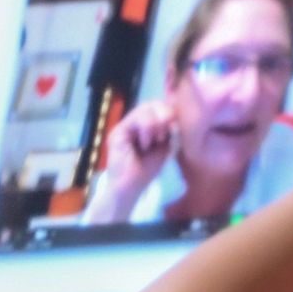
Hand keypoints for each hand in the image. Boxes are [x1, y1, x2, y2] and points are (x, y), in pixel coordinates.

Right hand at [86, 99, 179, 221]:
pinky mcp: (117, 132)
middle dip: (163, 113)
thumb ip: (168, 131)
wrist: (131, 187)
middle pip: (150, 104)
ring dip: (154, 123)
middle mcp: (133, 123)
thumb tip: (174, 114)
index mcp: (144, 126)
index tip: (174, 124)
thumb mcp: (164, 146)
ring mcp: (124, 126)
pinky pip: (134, 120)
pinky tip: (146, 143)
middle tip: (167, 129)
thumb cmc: (146, 170)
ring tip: (156, 140)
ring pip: (143, 109)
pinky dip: (145, 129)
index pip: (157, 107)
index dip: (168, 110)